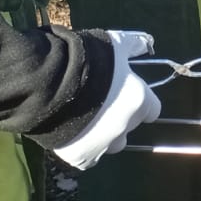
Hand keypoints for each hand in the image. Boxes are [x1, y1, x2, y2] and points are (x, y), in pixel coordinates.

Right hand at [49, 30, 161, 169]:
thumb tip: (148, 43)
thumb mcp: (115, 44)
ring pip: (109, 144)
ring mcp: (103, 145)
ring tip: (83, 120)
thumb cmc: (88, 59)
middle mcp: (125, 126)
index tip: (126, 97)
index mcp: (138, 101)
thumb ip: (134, 44)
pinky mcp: (81, 157)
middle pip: (128, 127)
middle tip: (98, 104)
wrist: (50, 83)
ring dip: (102, 136)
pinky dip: (82, 148)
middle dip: (117, 118)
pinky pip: (88, 158)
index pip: (151, 110)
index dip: (138, 103)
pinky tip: (71, 134)